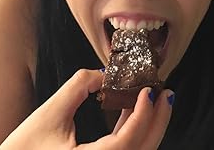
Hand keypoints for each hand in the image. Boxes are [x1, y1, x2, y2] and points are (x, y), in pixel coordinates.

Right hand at [0, 69, 172, 149]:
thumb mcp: (48, 115)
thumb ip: (78, 87)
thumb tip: (103, 73)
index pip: (129, 141)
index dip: (143, 114)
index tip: (149, 91)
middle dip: (157, 120)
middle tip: (165, 93)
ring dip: (148, 126)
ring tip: (152, 99)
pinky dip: (134, 134)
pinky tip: (131, 113)